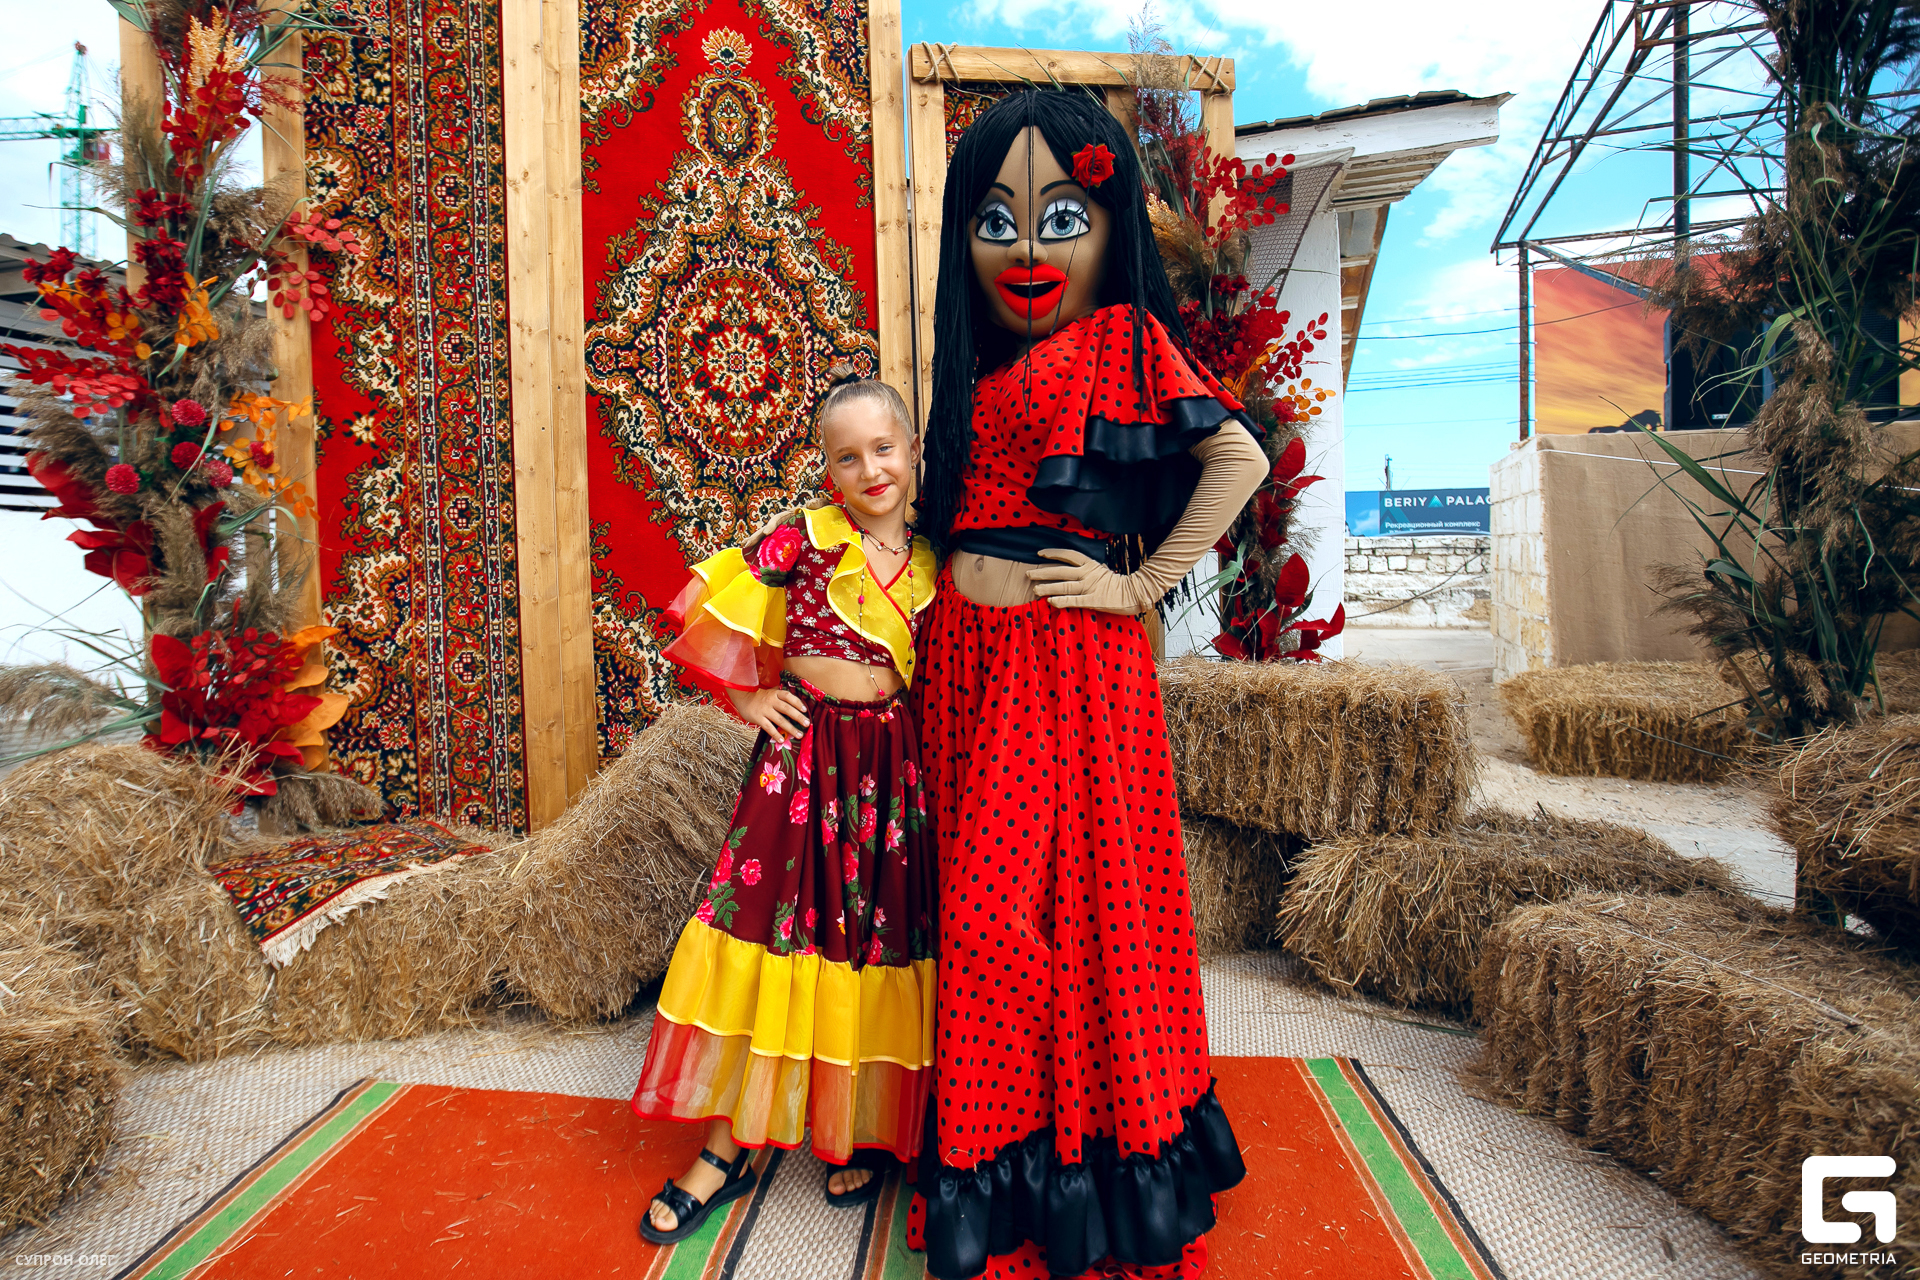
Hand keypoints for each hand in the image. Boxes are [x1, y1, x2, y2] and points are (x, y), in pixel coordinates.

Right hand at [726, 685, 810, 741]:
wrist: (743, 698)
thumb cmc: (760, 697)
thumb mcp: (771, 692)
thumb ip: (782, 695)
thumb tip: (797, 699)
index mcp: (775, 693)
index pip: (788, 696)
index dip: (797, 703)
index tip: (805, 710)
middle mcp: (771, 701)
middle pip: (786, 709)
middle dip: (798, 717)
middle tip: (807, 724)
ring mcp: (764, 710)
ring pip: (779, 720)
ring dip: (790, 728)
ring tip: (799, 735)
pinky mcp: (758, 718)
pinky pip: (768, 727)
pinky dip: (775, 734)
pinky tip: (782, 740)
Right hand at [742, 495, 832, 557]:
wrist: (830, 525)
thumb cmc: (826, 515)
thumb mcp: (824, 507)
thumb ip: (819, 504)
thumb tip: (810, 504)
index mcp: (792, 516)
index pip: (779, 519)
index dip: (772, 524)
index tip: (768, 532)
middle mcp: (784, 525)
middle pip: (767, 529)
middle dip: (757, 536)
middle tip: (746, 544)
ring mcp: (784, 535)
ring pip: (767, 538)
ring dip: (755, 543)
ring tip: (744, 548)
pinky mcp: (787, 544)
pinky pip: (773, 547)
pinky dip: (764, 552)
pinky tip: (755, 558)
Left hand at [1027, 548, 1156, 614]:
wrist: (1135, 592)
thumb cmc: (1118, 583)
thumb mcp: (1102, 570)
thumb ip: (1087, 569)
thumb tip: (1073, 568)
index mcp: (1090, 564)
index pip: (1068, 555)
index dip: (1053, 553)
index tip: (1040, 554)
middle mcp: (1088, 574)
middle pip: (1061, 571)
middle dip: (1043, 573)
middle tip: (1028, 574)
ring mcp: (1090, 587)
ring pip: (1065, 586)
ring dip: (1048, 588)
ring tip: (1035, 590)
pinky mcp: (1093, 601)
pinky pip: (1074, 601)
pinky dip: (1061, 601)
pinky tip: (1050, 602)